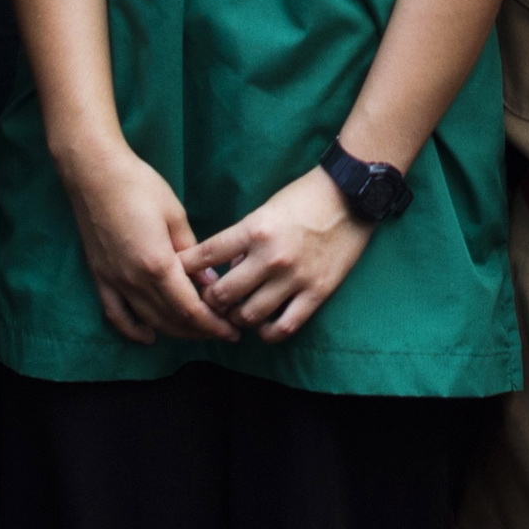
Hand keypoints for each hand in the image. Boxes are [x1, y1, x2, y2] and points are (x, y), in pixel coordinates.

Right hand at [57, 138, 234, 345]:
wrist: (94, 174)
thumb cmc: (139, 186)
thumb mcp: (176, 216)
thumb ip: (193, 255)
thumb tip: (210, 283)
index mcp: (157, 264)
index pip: (189, 309)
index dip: (212, 325)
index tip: (231, 331)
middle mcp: (133, 280)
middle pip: (171, 320)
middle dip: (200, 331)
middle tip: (222, 331)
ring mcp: (113, 281)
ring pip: (148, 320)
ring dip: (175, 331)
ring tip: (197, 331)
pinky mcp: (100, 277)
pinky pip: (116, 314)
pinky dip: (133, 330)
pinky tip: (149, 336)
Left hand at [182, 161, 375, 341]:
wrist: (351, 195)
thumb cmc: (304, 198)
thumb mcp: (265, 210)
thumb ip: (243, 239)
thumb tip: (228, 267)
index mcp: (253, 230)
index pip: (206, 256)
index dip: (185, 269)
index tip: (176, 274)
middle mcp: (270, 257)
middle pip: (222, 295)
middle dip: (210, 300)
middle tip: (212, 300)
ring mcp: (294, 278)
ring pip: (249, 316)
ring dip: (237, 317)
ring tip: (238, 312)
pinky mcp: (316, 292)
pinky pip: (284, 326)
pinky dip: (268, 332)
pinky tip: (264, 325)